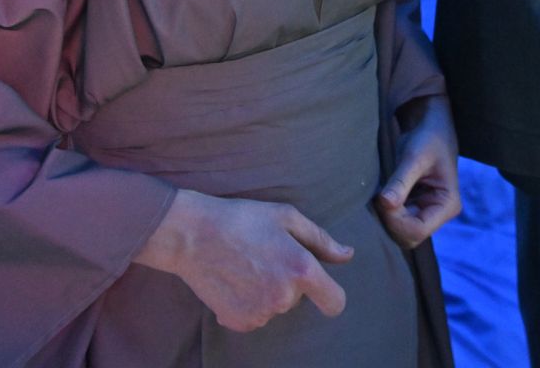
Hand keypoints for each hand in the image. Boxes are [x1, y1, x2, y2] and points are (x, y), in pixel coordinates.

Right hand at [134, 189, 351, 332]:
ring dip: (267, 292)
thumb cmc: (242, 219)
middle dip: (288, 281)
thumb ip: (321, 240)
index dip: (331, 295)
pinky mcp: (239, 322)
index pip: (334, 302)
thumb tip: (347, 255)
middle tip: (264, 256)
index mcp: (301, 270)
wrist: (193, 235)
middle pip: (299, 298)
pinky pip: (255, 316)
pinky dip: (247, 303)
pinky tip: (234, 280)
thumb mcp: (286, 217)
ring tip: (246, 265)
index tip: (321, 287)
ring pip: (276, 306)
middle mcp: (284, 297)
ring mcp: (261, 313)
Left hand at [376, 95, 461, 248]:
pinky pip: (397, 220)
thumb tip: (385, 203)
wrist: (429, 124)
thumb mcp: (414, 157)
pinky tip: (381, 194)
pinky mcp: (415, 206)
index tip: (383, 198)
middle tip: (379, 196)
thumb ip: (400, 181)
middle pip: (409, 236)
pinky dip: (386, 211)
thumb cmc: (428, 137)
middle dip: (390, 221)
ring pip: (401, 231)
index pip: (418, 230)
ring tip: (380, 193)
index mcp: (447, 204)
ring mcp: (427, 211)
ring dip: (386, 217)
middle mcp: (439, 213)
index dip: (396, 220)